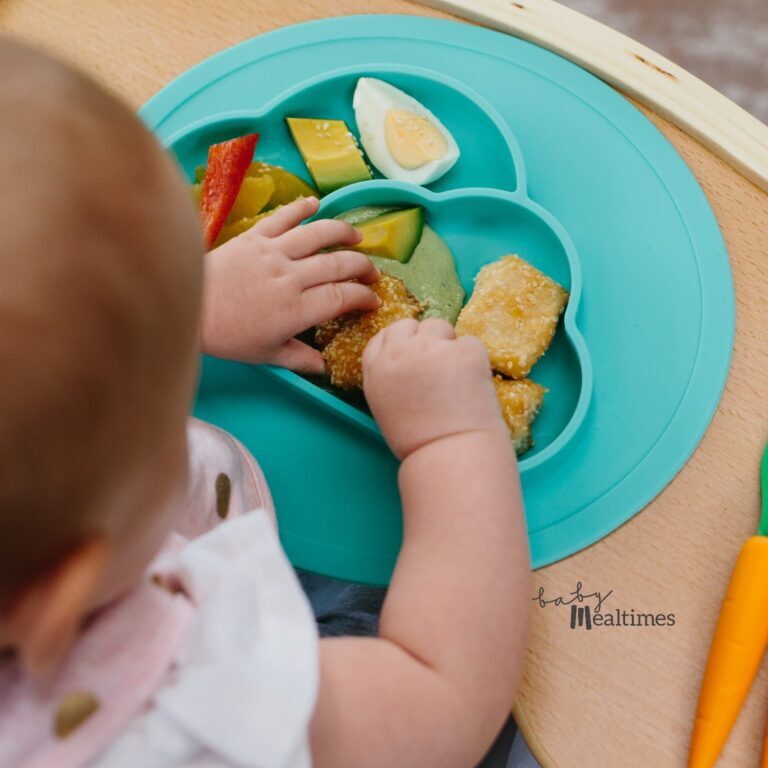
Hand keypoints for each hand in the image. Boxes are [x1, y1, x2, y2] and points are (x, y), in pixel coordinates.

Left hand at [201, 197, 379, 371]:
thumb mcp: (267, 354)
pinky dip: (301, 208)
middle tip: (372, 273)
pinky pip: (283, 218)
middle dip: (362, 267)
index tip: (372, 300)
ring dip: (343, 233)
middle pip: (339, 264)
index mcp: (297, 309)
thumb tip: (326, 368)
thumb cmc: (228, 336)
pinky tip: (316, 204)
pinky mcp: (254, 238)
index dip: (364, 297)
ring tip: (357, 238)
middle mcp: (291, 278)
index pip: (343, 297)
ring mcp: (273, 254)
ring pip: (318, 235)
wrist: (189, 308)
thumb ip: (301, 359)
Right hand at [362, 318, 505, 459]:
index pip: (384, 336)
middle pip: (411, 325)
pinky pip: (471, 343)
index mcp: (376, 369)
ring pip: (442, 327)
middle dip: (425, 338)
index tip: (414, 353)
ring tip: (457, 379)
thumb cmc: (420, 444)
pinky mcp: (463, 350)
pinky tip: (473, 387)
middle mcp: (400, 352)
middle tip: (440, 366)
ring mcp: (432, 348)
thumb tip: (412, 359)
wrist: (449, 455)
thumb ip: (392, 377)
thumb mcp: (387, 407)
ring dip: (450, 346)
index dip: (402, 342)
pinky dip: (475, 360)